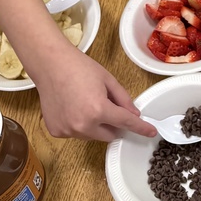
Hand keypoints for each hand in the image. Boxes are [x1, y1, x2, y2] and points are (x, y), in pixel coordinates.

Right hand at [33, 44, 156, 141]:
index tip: (150, 132)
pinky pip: (76, 133)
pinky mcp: (57, 132)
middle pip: (109, 135)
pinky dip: (78, 124)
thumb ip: (123, 99)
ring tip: (85, 101)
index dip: (140, 128)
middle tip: (106, 104)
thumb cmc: (78, 67)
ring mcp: (68, 131)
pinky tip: (72, 106)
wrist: (50, 65)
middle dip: (113, 123)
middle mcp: (83, 125)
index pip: (126, 123)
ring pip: (92, 135)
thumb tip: (134, 114)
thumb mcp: (107, 79)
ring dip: (95, 125)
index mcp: (98, 110)